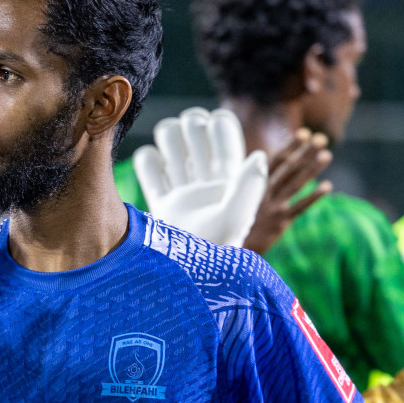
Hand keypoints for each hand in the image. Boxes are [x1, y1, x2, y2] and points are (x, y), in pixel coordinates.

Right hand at [133, 107, 265, 246]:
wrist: (183, 278)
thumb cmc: (213, 252)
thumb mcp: (236, 218)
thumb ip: (249, 185)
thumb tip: (257, 155)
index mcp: (230, 178)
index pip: (224, 132)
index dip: (218, 124)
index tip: (213, 130)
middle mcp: (206, 179)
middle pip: (194, 129)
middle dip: (191, 125)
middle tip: (192, 141)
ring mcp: (182, 189)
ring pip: (170, 141)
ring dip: (168, 137)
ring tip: (172, 158)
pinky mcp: (160, 202)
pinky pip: (147, 164)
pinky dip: (146, 158)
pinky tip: (154, 172)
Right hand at [243, 127, 331, 253]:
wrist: (232, 249)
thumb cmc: (238, 222)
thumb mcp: (241, 199)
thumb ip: (255, 183)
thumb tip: (264, 168)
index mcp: (255, 185)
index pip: (275, 160)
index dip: (290, 146)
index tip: (304, 133)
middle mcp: (264, 192)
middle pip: (287, 168)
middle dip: (305, 151)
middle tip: (321, 138)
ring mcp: (272, 206)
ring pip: (294, 183)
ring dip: (311, 168)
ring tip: (327, 155)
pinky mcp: (280, 222)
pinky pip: (299, 207)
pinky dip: (313, 197)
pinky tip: (327, 187)